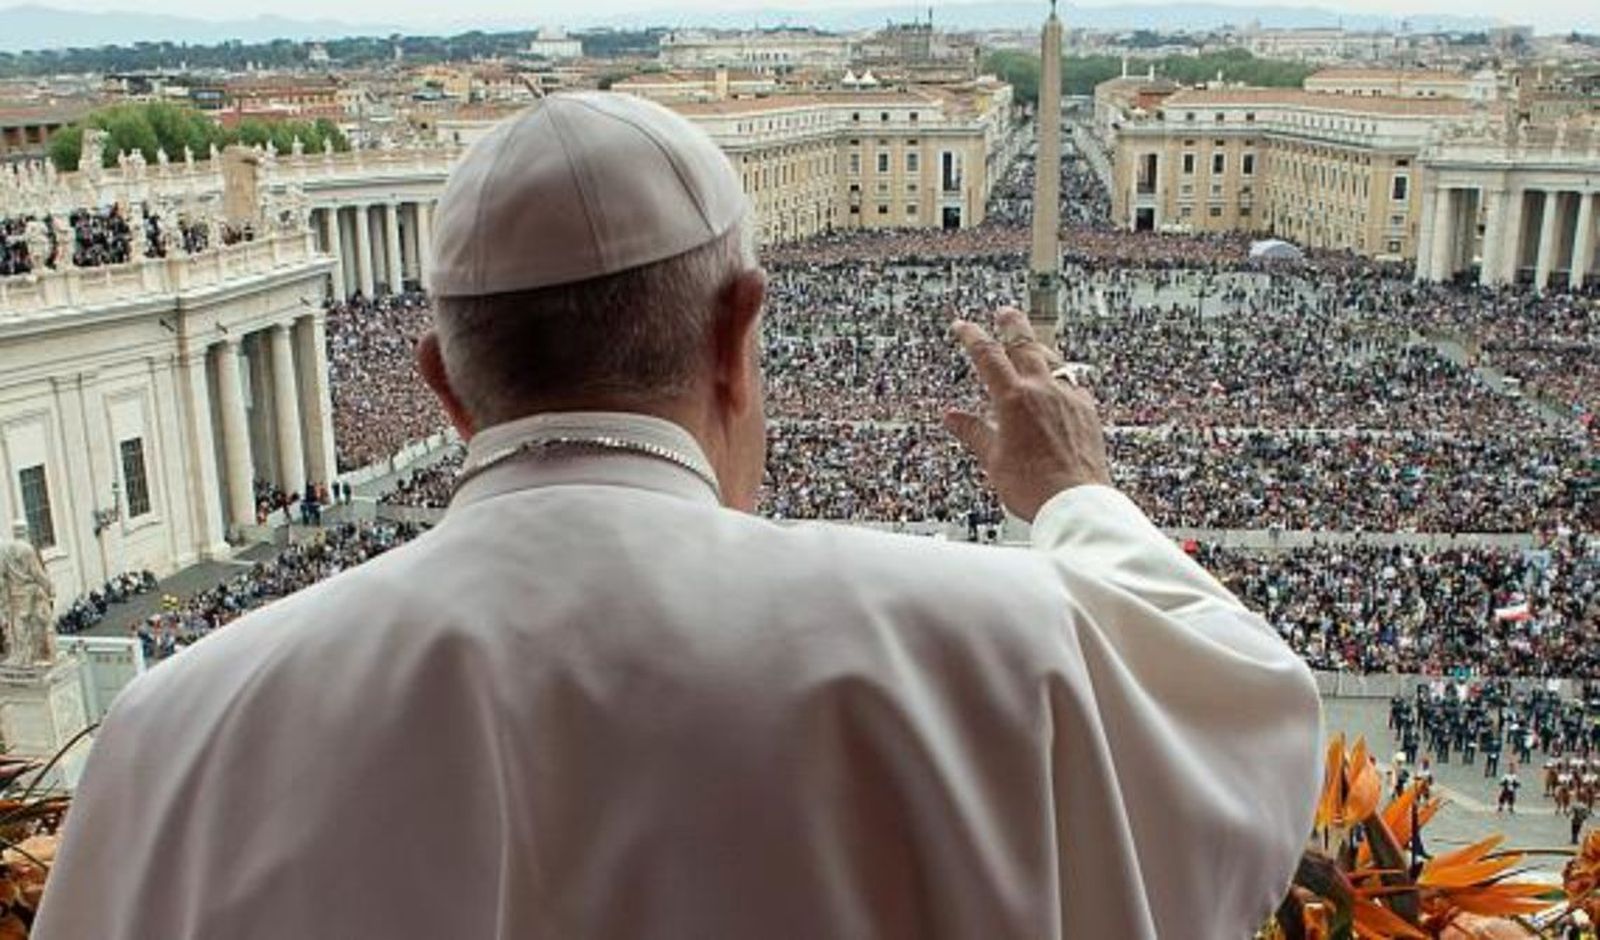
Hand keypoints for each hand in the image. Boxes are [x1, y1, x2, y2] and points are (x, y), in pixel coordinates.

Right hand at [944, 307, 1110, 521]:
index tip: (962, 326)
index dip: (972, 336)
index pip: (988, 355)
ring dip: (1039, 346)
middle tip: (1004, 312)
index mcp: (1014, 399)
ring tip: (1031, 342)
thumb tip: (951, 417)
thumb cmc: (1033, 487)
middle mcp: (1043, 390)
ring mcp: (1069, 398)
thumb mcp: (992, 459)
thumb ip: (973, 432)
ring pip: (1053, 359)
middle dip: (1012, 324)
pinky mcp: (1087, 411)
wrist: (1075, 502)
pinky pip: (1073, 383)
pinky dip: (1061, 377)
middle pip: (1025, 343)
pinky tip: (1060, 384)